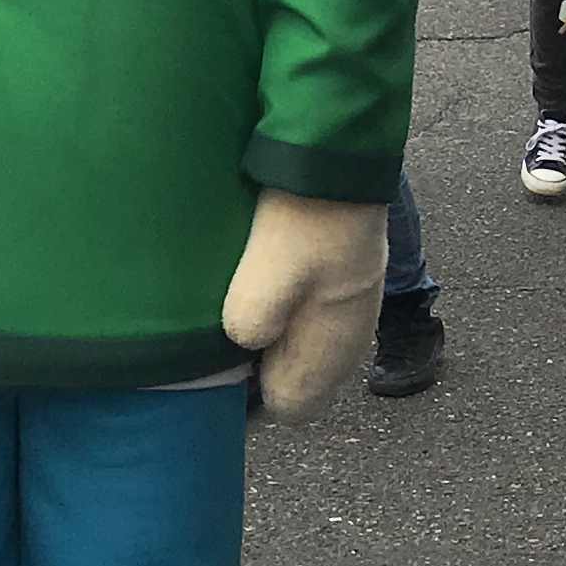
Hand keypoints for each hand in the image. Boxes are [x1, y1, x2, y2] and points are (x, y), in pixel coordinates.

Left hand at [222, 190, 388, 421]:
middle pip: (297, 382)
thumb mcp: (265, 278)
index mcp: (334, 349)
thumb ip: (249, 330)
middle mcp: (351, 339)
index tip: (212, 382)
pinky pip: (309, 319)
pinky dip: (282, 316)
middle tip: (213, 347)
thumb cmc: (304, 219)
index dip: (249, 404)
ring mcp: (352, 309)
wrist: (338, 157)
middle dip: (256, 375)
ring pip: (302, 350)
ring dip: (268, 344)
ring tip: (227, 314)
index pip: (290, 409)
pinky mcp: (345, 281)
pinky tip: (255, 286)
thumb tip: (244, 344)